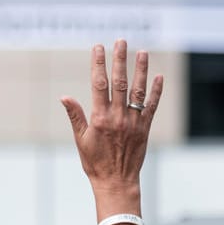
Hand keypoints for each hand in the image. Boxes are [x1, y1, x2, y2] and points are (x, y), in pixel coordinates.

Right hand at [61, 41, 161, 192]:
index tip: (98, 48)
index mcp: (100, 118)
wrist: (116, 182)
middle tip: (121, 41)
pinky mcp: (145, 129)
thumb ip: (75, 116)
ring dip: (140, 70)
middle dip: (120, 60)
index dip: (98, 64)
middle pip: (119, 82)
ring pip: (138, 90)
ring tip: (142, 52)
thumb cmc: (95, 163)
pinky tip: (159, 76)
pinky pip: (152, 106)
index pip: (99, 84)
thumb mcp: (80, 140)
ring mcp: (133, 122)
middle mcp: (118, 117)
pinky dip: (157, 91)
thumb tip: (65, 97)